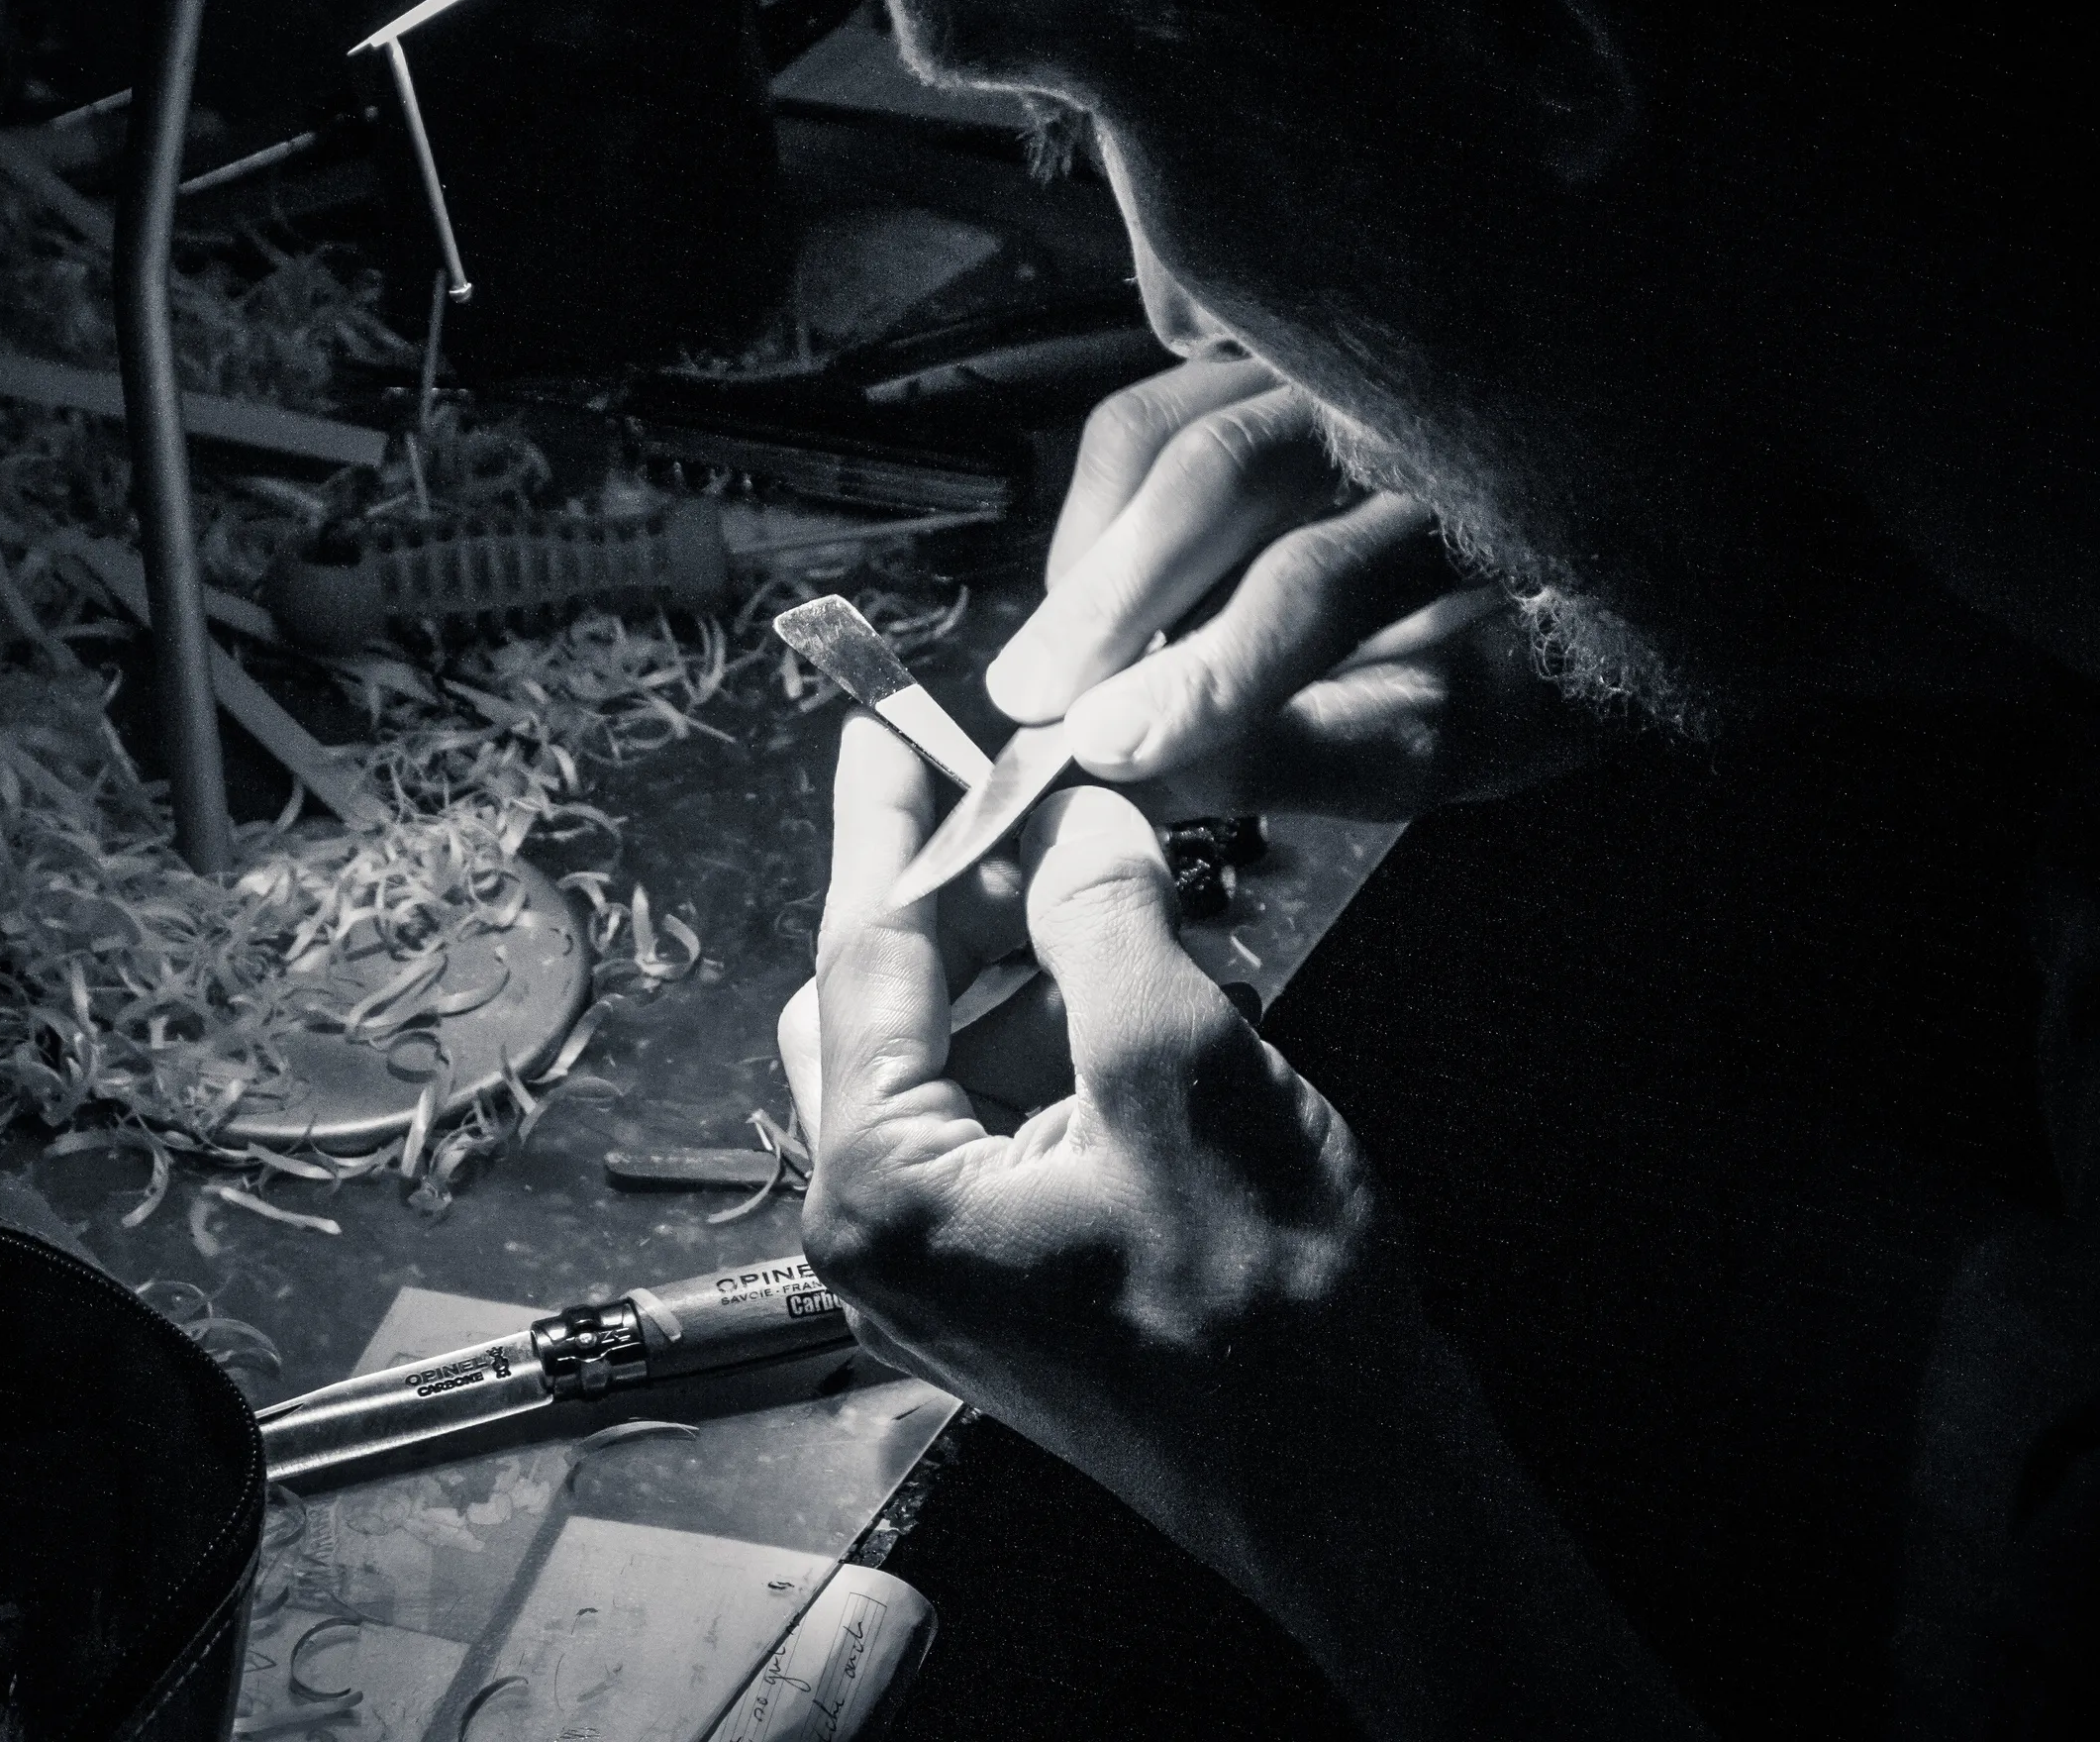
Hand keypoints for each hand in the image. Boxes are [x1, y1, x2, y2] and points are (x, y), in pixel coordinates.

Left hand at [795, 712, 1409, 1519]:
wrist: (1360, 1495)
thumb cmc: (1270, 1314)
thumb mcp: (1180, 1069)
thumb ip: (1104, 917)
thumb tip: (1071, 820)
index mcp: (880, 1193)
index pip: (864, 959)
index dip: (892, 828)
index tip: (889, 730)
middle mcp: (883, 1237)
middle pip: (886, 1009)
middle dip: (962, 896)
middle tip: (1026, 795)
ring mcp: (947, 1267)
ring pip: (951, 1062)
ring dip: (1029, 966)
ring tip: (1115, 882)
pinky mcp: (1015, 1277)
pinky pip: (1007, 1121)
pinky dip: (1063, 1041)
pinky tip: (1144, 985)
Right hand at [986, 357, 1600, 818]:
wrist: (1639, 519)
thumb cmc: (1555, 638)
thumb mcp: (1473, 726)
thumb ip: (1325, 748)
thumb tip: (1148, 770)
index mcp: (1489, 508)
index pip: (1321, 580)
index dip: (1210, 671)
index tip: (1112, 748)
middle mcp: (1411, 405)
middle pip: (1222, 473)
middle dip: (1111, 600)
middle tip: (1034, 703)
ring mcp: (1338, 368)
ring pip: (1171, 427)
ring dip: (1092, 555)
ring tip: (1047, 666)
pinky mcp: (1282, 360)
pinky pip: (1163, 407)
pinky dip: (1106, 503)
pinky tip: (1091, 589)